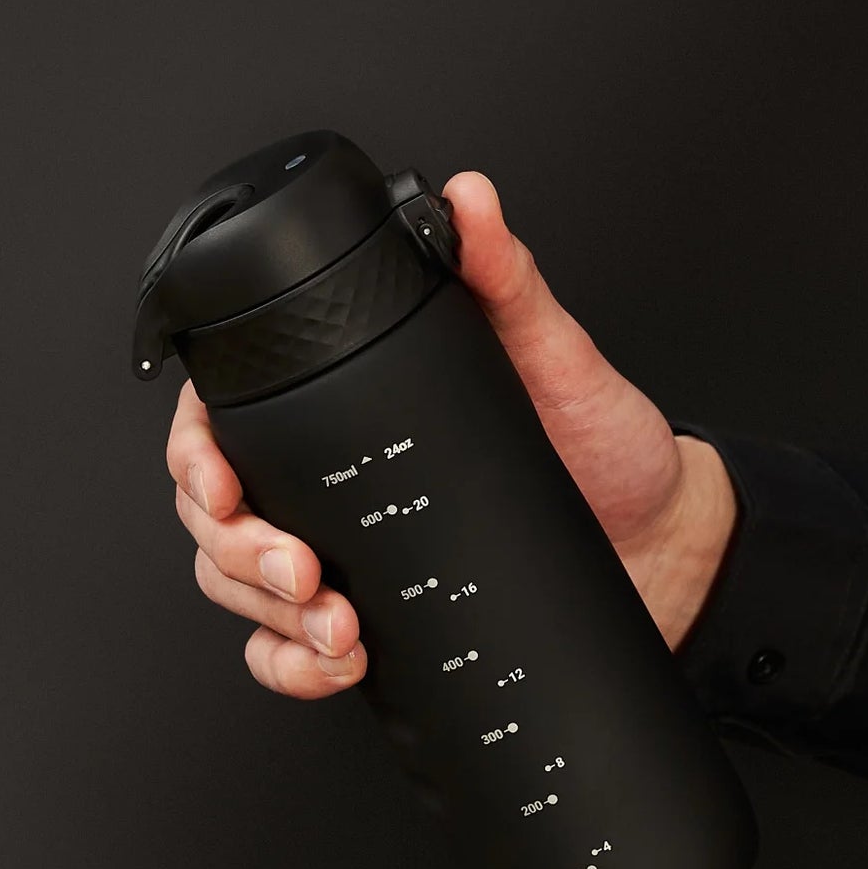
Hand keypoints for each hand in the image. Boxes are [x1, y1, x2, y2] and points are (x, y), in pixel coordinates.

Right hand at [165, 171, 737, 697]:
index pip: (230, 421)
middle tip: (299, 570)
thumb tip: (471, 200)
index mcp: (354, 408)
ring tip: (336, 628)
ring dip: (267, 617)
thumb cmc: (611, 450)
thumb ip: (508, 282)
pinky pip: (295, 656)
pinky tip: (338, 665)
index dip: (197, 453)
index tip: (224, 485)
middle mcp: (339, 482)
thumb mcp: (558, 358)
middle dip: (235, 550)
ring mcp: (357, 560)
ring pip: (241, 592)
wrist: (670, 551)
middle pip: (217, 518)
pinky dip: (294, 669)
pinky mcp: (384, 629)